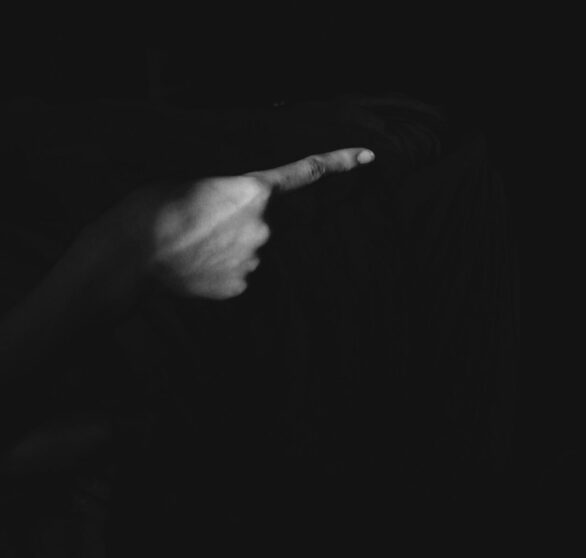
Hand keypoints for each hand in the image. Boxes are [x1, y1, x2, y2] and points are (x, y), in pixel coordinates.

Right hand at [130, 147, 374, 299]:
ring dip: (230, 247)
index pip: (307, 172)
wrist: (129, 258)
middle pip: (268, 221)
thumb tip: (240, 209)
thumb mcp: (194, 183)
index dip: (341, 162)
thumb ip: (231, 193)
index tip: (370, 156)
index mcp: (252, 190)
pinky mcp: (243, 286)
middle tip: (201, 224)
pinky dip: (222, 270)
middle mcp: (264, 226)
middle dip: (242, 222)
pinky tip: (195, 267)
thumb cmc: (152, 209)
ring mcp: (256, 259)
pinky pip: (242, 274)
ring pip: (254, 249)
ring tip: (191, 246)